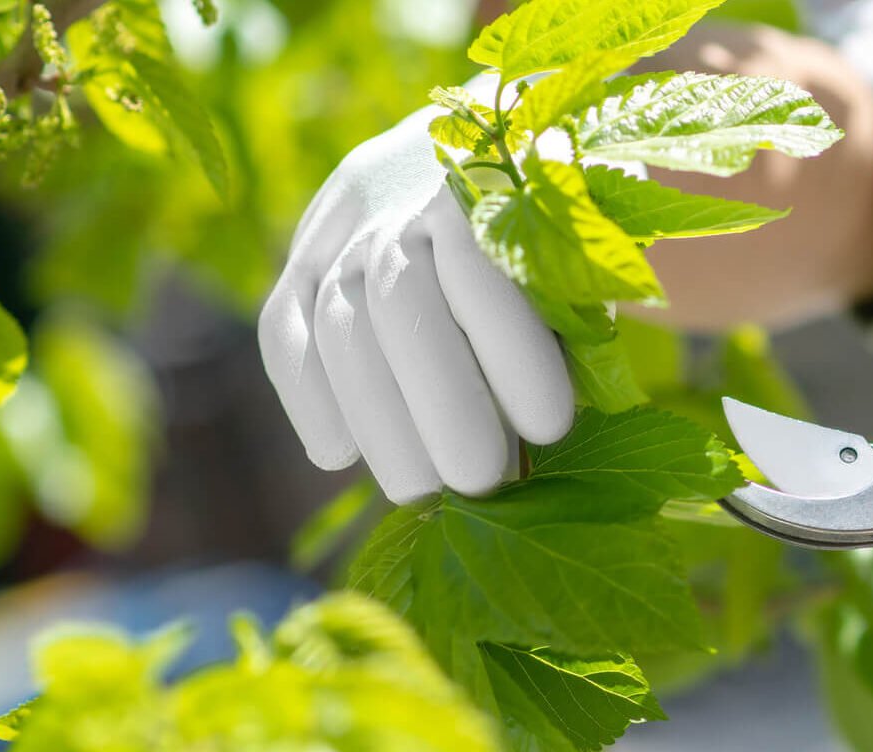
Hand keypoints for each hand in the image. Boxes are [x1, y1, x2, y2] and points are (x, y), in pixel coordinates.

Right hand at [258, 93, 572, 502]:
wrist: (490, 141)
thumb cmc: (562, 214)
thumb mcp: (590, 237)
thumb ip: (576, 305)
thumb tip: (542, 427)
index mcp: (492, 170)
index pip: (488, 266)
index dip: (514, 354)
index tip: (550, 429)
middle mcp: (404, 187)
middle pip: (399, 302)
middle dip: (439, 403)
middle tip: (479, 481)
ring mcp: (344, 219)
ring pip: (337, 322)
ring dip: (376, 420)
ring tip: (420, 489)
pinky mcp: (304, 247)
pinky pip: (283, 322)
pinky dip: (305, 394)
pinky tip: (337, 456)